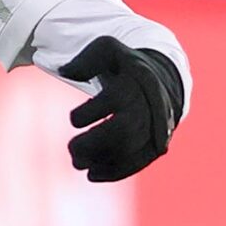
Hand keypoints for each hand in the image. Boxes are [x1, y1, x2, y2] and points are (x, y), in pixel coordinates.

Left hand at [58, 36, 179, 182]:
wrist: (161, 81)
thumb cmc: (125, 67)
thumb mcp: (107, 50)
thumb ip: (85, 58)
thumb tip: (64, 70)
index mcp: (137, 80)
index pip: (112, 99)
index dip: (88, 113)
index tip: (74, 118)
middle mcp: (150, 105)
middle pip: (123, 131)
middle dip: (93, 144)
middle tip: (71, 149)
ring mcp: (156, 127)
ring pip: (130, 150)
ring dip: (100, 161)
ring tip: (78, 163)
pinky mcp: (156, 146)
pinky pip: (138, 163)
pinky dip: (114, 172)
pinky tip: (92, 175)